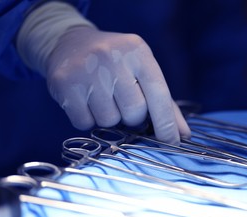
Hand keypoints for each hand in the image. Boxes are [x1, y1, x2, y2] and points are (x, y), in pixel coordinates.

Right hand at [45, 26, 189, 143]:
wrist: (69, 43)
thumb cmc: (116, 63)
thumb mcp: (143, 72)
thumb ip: (165, 104)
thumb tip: (183, 135)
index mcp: (138, 52)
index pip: (159, 95)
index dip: (167, 123)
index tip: (172, 143)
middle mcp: (113, 57)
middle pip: (134, 112)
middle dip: (132, 117)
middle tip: (122, 102)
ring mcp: (86, 69)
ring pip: (109, 120)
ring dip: (109, 118)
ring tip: (102, 98)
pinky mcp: (64, 83)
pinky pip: (84, 122)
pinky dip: (88, 119)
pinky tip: (85, 100)